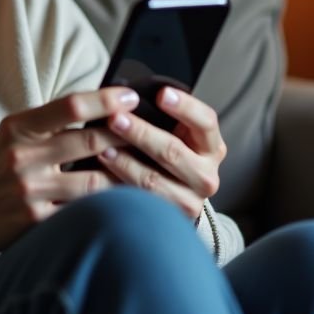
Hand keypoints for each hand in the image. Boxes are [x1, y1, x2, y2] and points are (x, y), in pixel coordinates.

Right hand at [0, 88, 137, 258]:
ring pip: (94, 181)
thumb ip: (46, 123)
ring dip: (123, 176)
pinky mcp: (35, 221)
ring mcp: (29, 190)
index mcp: (17, 128)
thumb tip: (96, 106)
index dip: (105, 99)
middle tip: (149, 132)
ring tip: (143, 170)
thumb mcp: (9, 136)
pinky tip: (122, 203)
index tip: (131, 96)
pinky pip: (82, 212)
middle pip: (89, 141)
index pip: (70, 105)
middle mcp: (22, 156)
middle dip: (125, 135)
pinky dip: (104, 207)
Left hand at [96, 86, 225, 221]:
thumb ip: (164, 118)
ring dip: (124, 162)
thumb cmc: (168, 154)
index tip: (160, 94)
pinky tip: (102, 175)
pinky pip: (140, 202)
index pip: (205, 121)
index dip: (184, 107)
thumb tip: (129, 95)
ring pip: (153, 180)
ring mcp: (191, 201)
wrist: (175, 198)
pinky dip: (118, 186)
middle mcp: (207, 175)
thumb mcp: (176, 134)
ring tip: (101, 148)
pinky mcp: (170, 219)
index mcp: (212, 146)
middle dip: (141, 133)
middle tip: (115, 118)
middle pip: (173, 151)